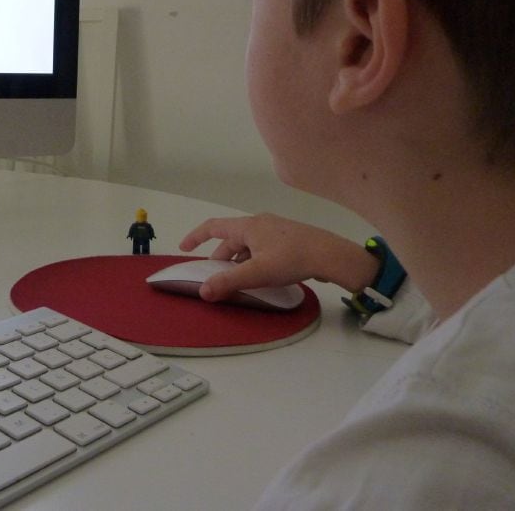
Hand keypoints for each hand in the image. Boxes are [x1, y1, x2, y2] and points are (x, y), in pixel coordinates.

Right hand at [179, 214, 379, 301]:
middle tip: (217, 277)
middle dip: (220, 257)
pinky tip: (261, 275)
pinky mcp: (287, 238)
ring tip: (238, 279)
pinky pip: (261, 247)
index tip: (184, 248)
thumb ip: (229, 282)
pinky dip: (252, 259)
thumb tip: (203, 291)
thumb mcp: (257, 273)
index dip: (195, 236)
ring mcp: (275, 229)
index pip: (213, 226)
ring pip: (247, 244)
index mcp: (248, 226)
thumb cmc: (291, 258)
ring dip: (238, 260)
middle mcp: (259, 223)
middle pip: (231, 238)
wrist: (330, 255)